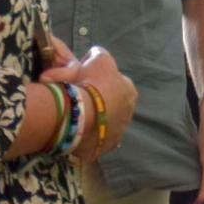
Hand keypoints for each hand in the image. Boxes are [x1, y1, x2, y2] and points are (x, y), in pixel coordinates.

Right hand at [42, 45, 136, 161]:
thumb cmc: (92, 83)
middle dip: (99, 103)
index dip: (101, 82)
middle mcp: (128, 114)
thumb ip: (99, 54)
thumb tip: (95, 55)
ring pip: (103, 124)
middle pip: (112, 106)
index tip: (86, 82)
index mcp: (129, 92)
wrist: (79, 114)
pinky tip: (74, 130)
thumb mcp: (98, 58)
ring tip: (75, 116)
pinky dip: (86, 136)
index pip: (117, 84)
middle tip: (80, 99)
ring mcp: (116, 134)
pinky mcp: (102, 149)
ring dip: (93, 120)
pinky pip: (93, 140)